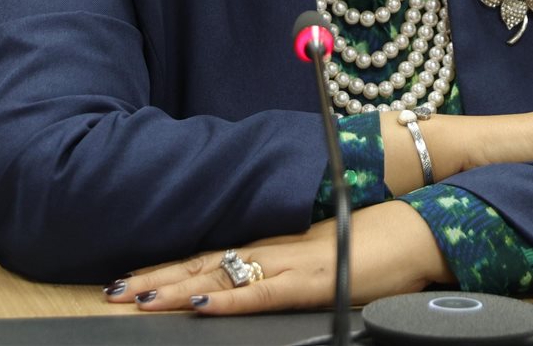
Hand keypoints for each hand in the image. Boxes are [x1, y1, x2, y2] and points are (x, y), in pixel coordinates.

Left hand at [106, 201, 449, 313]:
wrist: (420, 227)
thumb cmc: (379, 242)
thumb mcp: (325, 254)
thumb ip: (292, 266)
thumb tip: (261, 278)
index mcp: (276, 244)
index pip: (212, 255)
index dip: (170, 267)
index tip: (132, 277)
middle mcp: (275, 249)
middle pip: (204, 263)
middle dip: (155, 278)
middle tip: (112, 290)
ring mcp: (292, 264)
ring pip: (221, 275)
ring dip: (174, 288)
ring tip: (134, 297)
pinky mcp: (313, 280)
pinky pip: (261, 292)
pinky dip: (226, 299)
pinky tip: (197, 305)